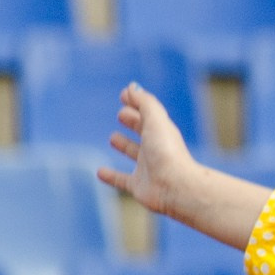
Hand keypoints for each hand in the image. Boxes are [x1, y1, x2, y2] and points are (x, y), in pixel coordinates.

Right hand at [97, 82, 201, 216]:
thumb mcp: (155, 119)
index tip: (124, 95)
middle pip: (143, 131)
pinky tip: (99, 172)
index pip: (148, 114)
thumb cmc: (166, 151)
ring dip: (124, 145)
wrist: (175, 187)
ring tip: (113, 138)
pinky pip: (122, 180)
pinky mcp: (139, 186)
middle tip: (121, 114)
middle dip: (133, 121)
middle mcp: (156, 148)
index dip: (137, 103)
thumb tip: (131, 87)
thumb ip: (143, 102)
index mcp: (161, 131)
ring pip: (134, 153)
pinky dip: (111, 176)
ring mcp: (148, 168)